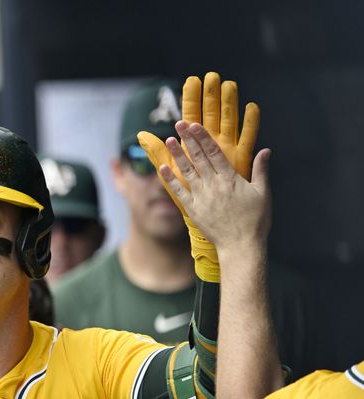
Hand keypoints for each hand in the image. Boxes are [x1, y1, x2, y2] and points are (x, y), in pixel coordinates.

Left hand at [137, 72, 259, 281]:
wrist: (241, 246)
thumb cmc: (255, 220)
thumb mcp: (263, 193)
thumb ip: (261, 170)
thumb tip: (265, 150)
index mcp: (231, 179)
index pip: (215, 153)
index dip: (204, 137)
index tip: (195, 125)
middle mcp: (215, 185)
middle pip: (199, 158)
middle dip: (188, 139)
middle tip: (179, 123)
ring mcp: (202, 197)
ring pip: (187, 171)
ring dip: (178, 155)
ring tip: (169, 140)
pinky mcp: (193, 210)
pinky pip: (179, 192)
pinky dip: (170, 180)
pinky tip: (162, 168)